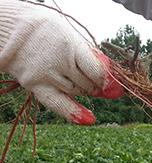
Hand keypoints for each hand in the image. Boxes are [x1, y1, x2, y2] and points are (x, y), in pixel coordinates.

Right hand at [0, 0, 123, 124]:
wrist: (10, 28)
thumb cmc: (50, 33)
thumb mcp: (71, 37)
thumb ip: (90, 57)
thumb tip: (112, 81)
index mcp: (70, 44)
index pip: (96, 71)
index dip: (108, 81)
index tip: (115, 85)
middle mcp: (57, 61)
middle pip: (87, 84)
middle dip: (97, 86)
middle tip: (97, 82)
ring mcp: (44, 74)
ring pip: (76, 93)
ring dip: (85, 92)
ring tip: (84, 83)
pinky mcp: (34, 85)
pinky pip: (57, 103)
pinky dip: (74, 113)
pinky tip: (89, 120)